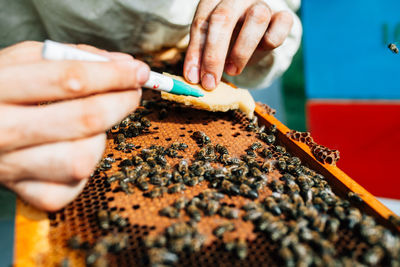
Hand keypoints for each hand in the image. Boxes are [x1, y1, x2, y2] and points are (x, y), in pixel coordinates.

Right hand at [0, 41, 149, 210]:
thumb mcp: (21, 60)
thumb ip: (71, 57)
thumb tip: (123, 64)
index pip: (71, 80)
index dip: (114, 75)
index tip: (139, 71)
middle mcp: (1, 131)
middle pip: (86, 119)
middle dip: (122, 102)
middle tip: (133, 92)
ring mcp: (9, 167)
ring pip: (82, 159)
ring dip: (100, 138)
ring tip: (92, 124)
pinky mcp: (21, 192)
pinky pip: (69, 188)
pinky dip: (83, 171)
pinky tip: (74, 150)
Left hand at [184, 0, 292, 89]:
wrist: (260, 33)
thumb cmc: (230, 38)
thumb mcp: (212, 44)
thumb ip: (202, 56)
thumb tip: (193, 78)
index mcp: (215, 0)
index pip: (201, 23)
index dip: (195, 52)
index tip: (192, 78)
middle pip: (223, 18)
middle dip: (214, 55)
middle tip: (209, 82)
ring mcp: (262, 4)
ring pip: (256, 19)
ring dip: (241, 51)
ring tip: (232, 71)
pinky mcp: (283, 17)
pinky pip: (279, 28)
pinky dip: (269, 43)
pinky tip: (260, 53)